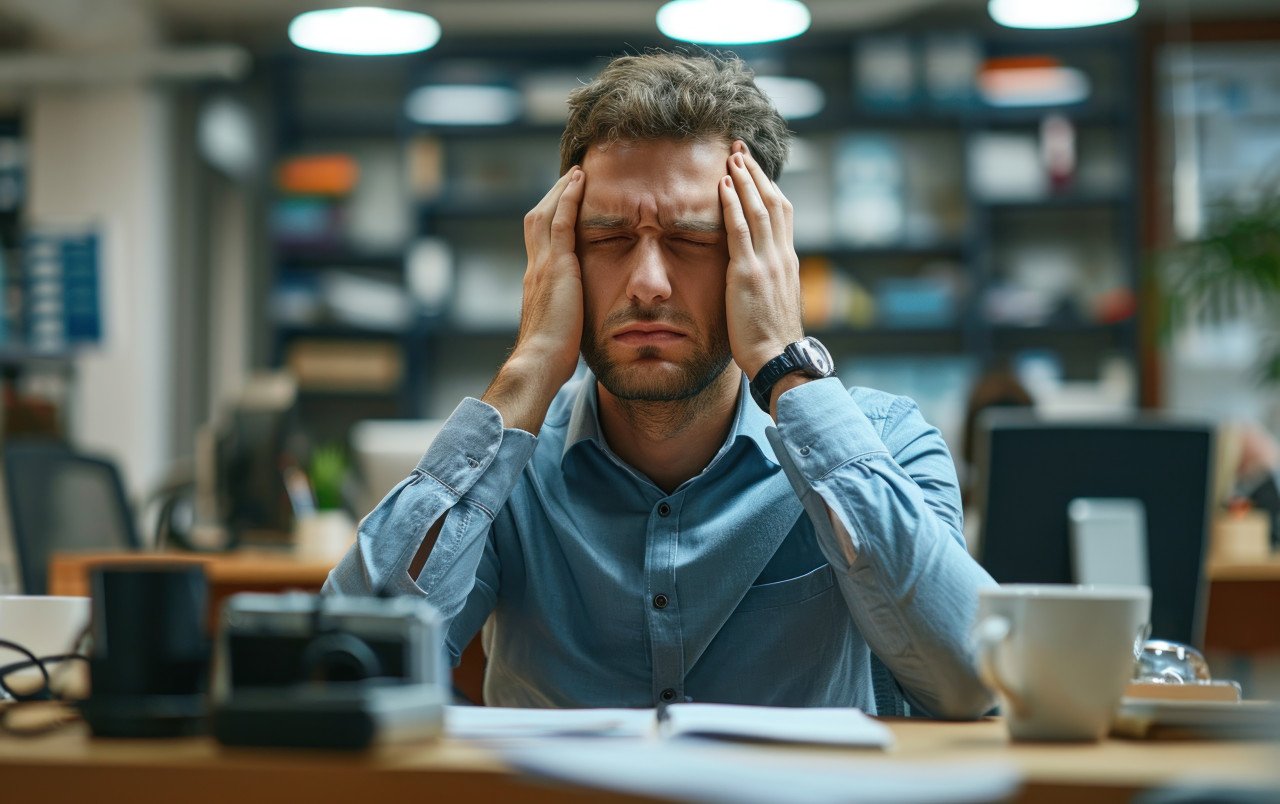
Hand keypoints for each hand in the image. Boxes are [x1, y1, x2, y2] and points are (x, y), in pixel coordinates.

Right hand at [482, 167, 585, 431]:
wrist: (539, 362)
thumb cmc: (551, 358)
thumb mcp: (560, 331)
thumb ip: (566, 318)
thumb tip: (578, 323)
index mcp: (535, 283)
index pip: (540, 242)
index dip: (550, 220)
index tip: (562, 206)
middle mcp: (535, 268)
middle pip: (538, 220)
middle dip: (553, 197)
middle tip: (570, 178)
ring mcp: (543, 265)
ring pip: (547, 214)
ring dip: (561, 190)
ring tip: (578, 172)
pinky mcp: (557, 266)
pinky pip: (562, 222)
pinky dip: (569, 199)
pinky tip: (580, 181)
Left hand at [719, 141, 803, 379]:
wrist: (778, 358)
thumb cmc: (772, 338)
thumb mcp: (773, 300)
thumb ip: (767, 278)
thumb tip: (755, 269)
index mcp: (787, 260)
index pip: (781, 211)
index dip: (766, 185)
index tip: (752, 166)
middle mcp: (781, 255)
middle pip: (772, 201)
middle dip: (755, 172)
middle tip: (739, 147)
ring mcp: (768, 262)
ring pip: (758, 208)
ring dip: (743, 179)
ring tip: (731, 156)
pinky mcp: (749, 274)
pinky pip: (740, 231)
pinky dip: (732, 205)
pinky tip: (722, 186)